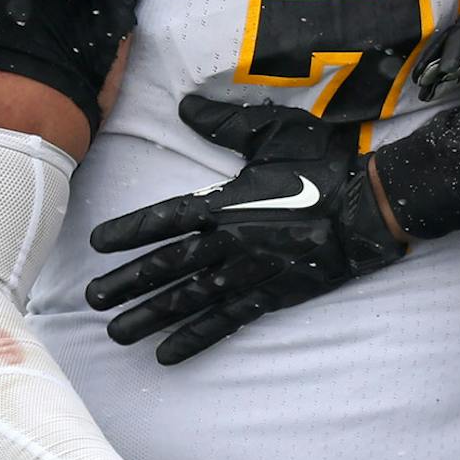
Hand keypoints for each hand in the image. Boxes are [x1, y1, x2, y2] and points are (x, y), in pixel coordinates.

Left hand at [85, 100, 406, 362]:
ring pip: (189, 300)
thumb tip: (184, 104)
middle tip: (91, 300)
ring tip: (116, 333)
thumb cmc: (322, 164)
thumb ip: (225, 123)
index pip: (164, 219)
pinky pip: (225, 321)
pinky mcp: (270, 295)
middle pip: (167, 265)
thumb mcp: (274, 131)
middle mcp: (229, 241)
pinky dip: (195, 339)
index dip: (128, 231)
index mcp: (225, 201)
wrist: (368, 208)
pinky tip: (168, 355)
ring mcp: (248, 273)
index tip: (96, 245)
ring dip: (150, 317)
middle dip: (127, 283)